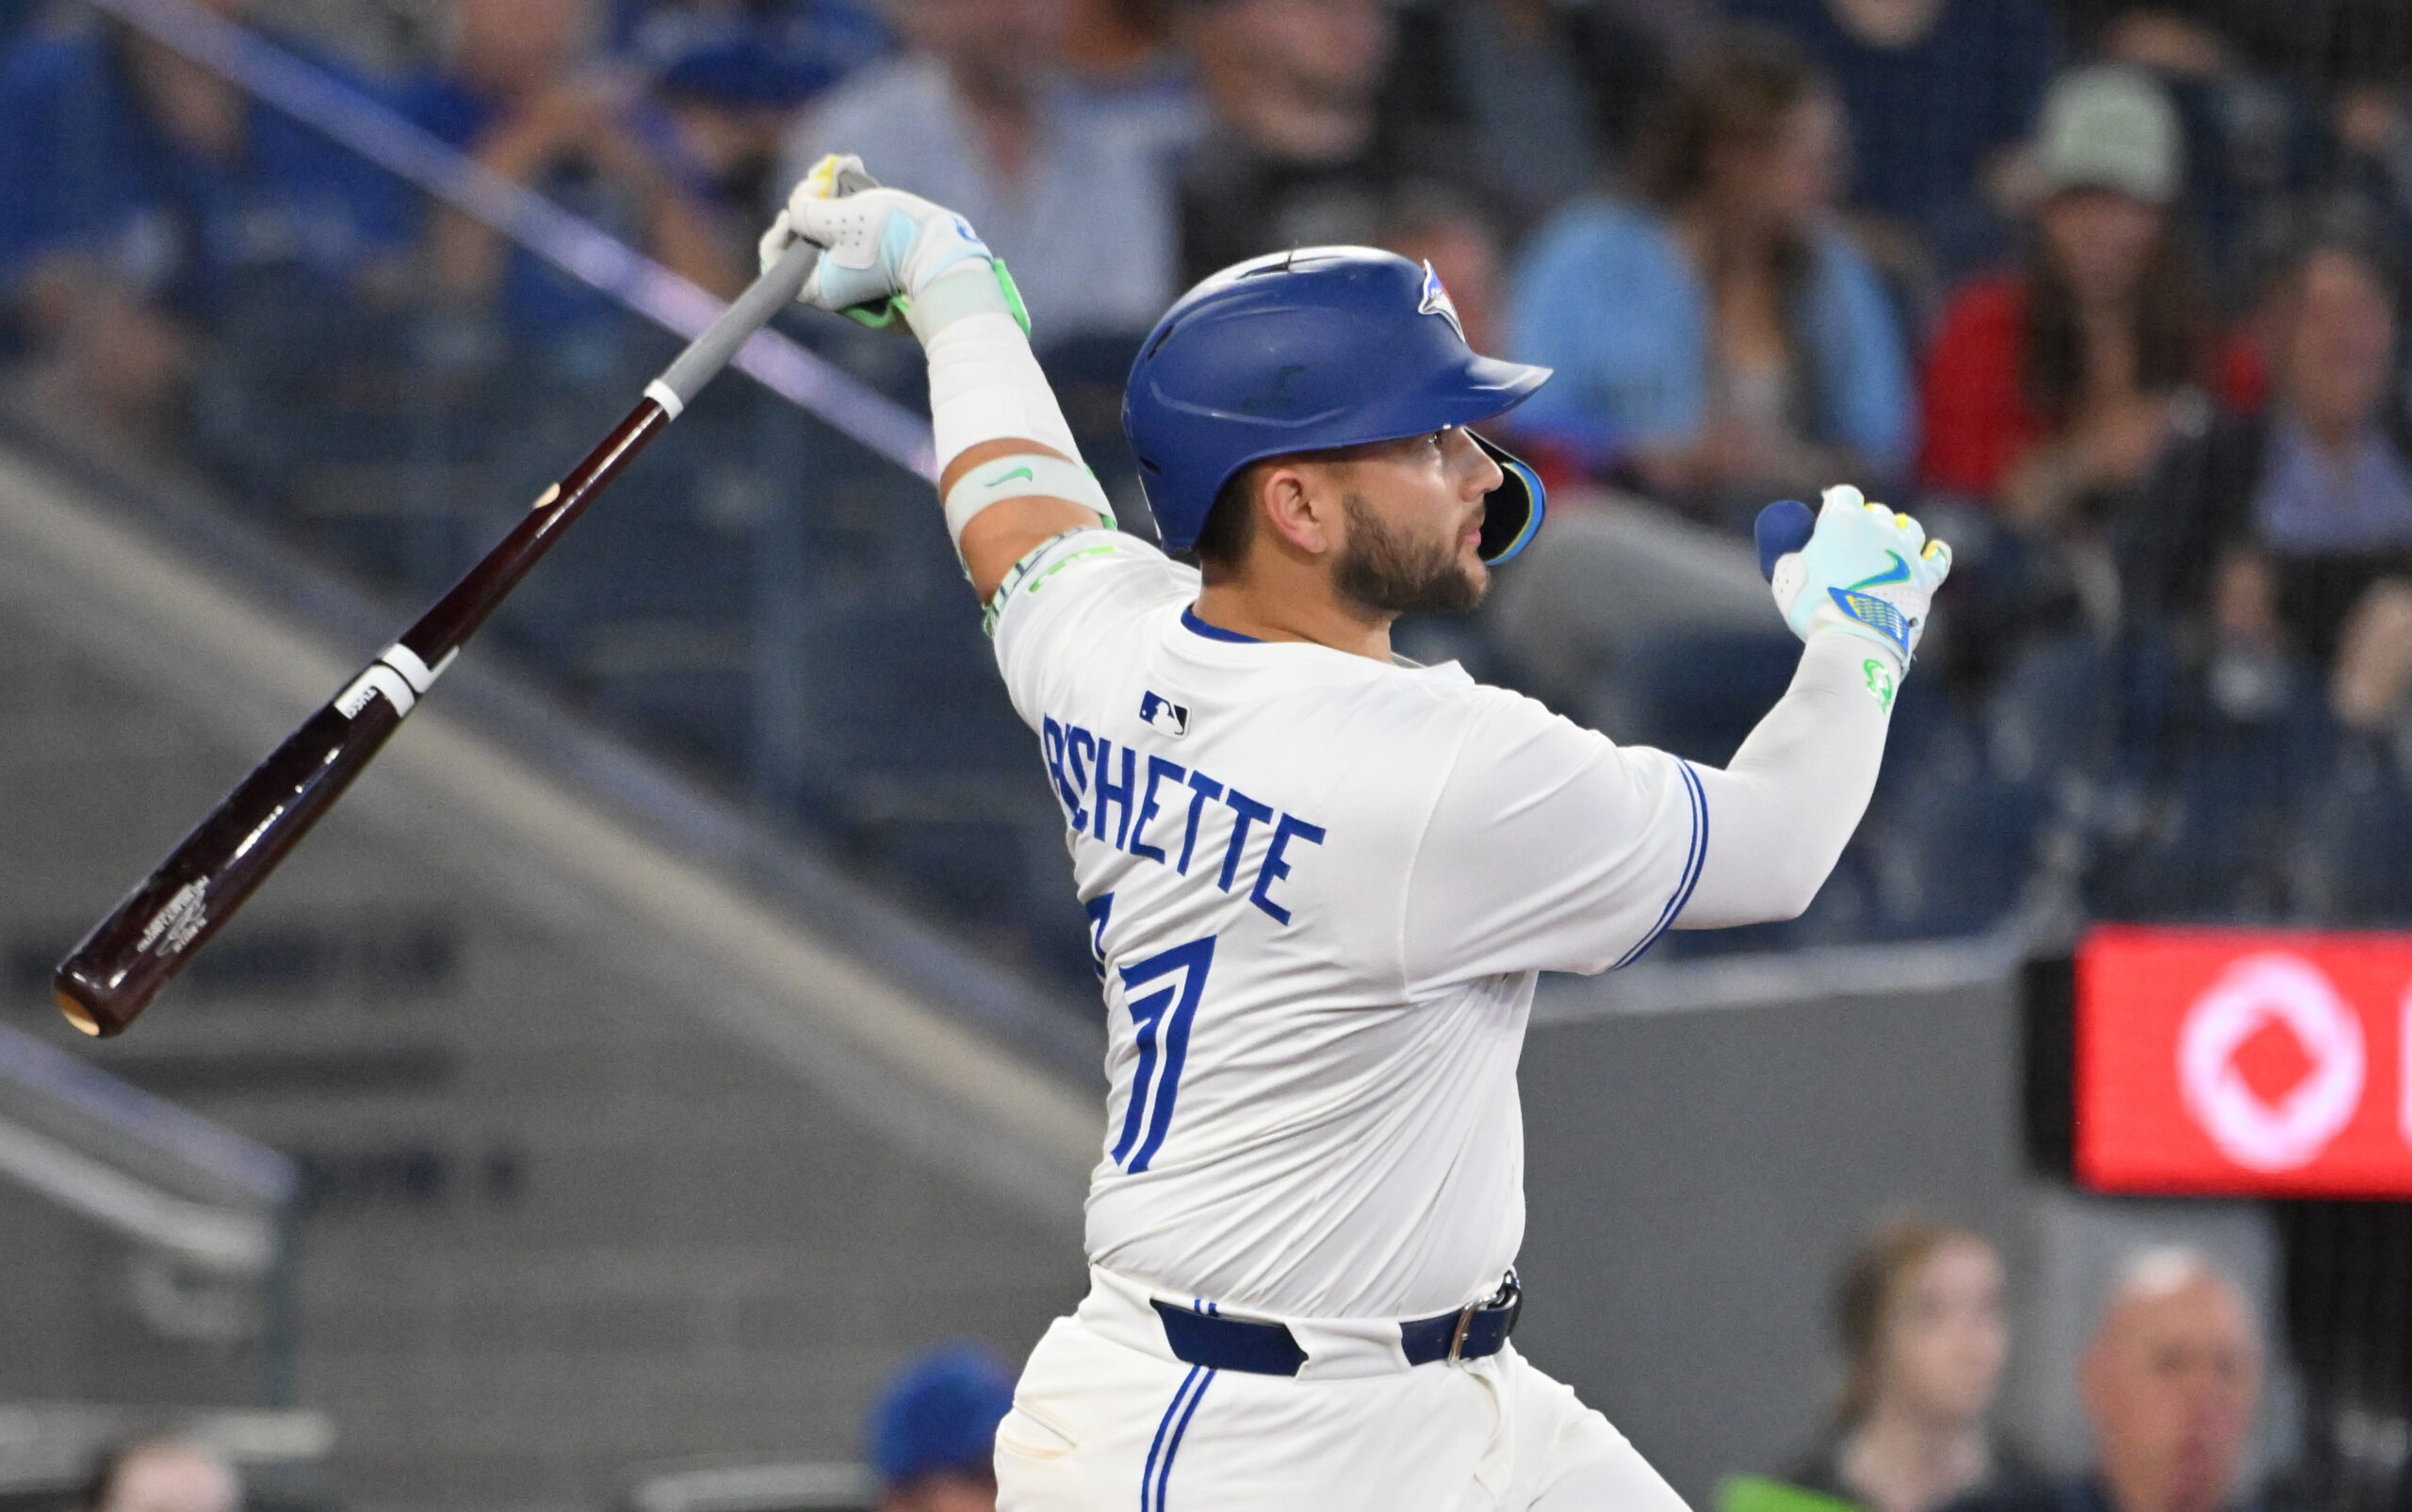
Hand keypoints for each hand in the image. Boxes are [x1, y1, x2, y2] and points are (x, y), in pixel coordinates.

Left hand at [758, 153, 997, 324]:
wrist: (943, 253)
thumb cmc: (892, 241)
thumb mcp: (839, 219)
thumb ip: (805, 210)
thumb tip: (797, 202)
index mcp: (818, 288)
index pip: (775, 262)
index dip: (779, 231)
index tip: (796, 210)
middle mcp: (832, 282)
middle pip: (801, 239)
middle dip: (808, 202)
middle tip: (822, 179)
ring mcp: (853, 268)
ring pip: (825, 227)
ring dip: (828, 195)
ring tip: (842, 166)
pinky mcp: (873, 253)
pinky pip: (849, 224)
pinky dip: (849, 200)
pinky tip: (856, 171)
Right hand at [1757, 485, 1951, 667]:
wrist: (1854, 637)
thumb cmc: (1814, 606)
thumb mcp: (1786, 577)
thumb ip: (1791, 558)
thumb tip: (1794, 557)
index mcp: (1845, 519)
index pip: (1844, 495)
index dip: (1835, 504)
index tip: (1828, 516)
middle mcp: (1881, 526)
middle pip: (1877, 511)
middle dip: (1866, 521)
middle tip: (1855, 543)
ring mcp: (1907, 549)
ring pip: (1910, 528)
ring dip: (1899, 533)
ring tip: (1889, 548)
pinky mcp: (1926, 576)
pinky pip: (1938, 558)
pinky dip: (1934, 553)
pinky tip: (1932, 551)